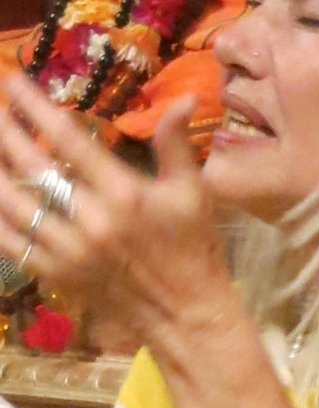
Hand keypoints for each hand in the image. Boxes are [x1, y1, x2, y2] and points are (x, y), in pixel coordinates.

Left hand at [0, 74, 298, 407]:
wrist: (184, 311)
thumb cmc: (195, 247)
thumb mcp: (193, 192)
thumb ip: (176, 143)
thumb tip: (186, 95)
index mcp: (123, 193)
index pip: (67, 140)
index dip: (34, 107)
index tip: (12, 81)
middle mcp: (89, 219)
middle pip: (31, 168)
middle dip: (4, 132)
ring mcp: (68, 251)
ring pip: (12, 205)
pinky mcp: (58, 276)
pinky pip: (12, 243)